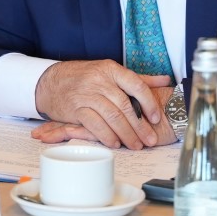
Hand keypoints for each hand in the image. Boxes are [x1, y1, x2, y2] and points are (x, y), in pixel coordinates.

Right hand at [30, 60, 174, 149]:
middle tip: (150, 140)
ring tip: (136, 145)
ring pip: (112, 117)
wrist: (51, 81)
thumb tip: (165, 80)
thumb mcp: (111, 72)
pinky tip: (115, 143)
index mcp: (112, 69)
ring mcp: (87, 94)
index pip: (136, 85)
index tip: (156, 118)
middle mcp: (100, 80)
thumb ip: (139, 78)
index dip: (148, 103)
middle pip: (125, 105)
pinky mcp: (76, 108)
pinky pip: (94, 124)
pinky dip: (106, 136)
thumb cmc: (85, 78)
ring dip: (126, 134)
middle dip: (140, 126)